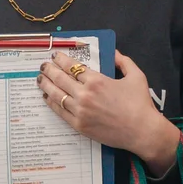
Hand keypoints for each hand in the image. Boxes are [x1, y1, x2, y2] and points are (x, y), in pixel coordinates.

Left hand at [39, 50, 179, 174]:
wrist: (142, 131)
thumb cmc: (141, 104)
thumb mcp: (136, 76)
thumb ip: (123, 61)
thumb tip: (113, 52)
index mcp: (97, 80)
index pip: (72, 66)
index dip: (61, 60)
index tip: (55, 56)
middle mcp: (85, 94)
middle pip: (60, 78)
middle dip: (49, 70)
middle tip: (43, 66)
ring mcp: (80, 111)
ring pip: (56, 94)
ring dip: (46, 85)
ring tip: (40, 79)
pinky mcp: (79, 125)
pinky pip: (60, 111)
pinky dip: (51, 103)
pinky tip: (47, 97)